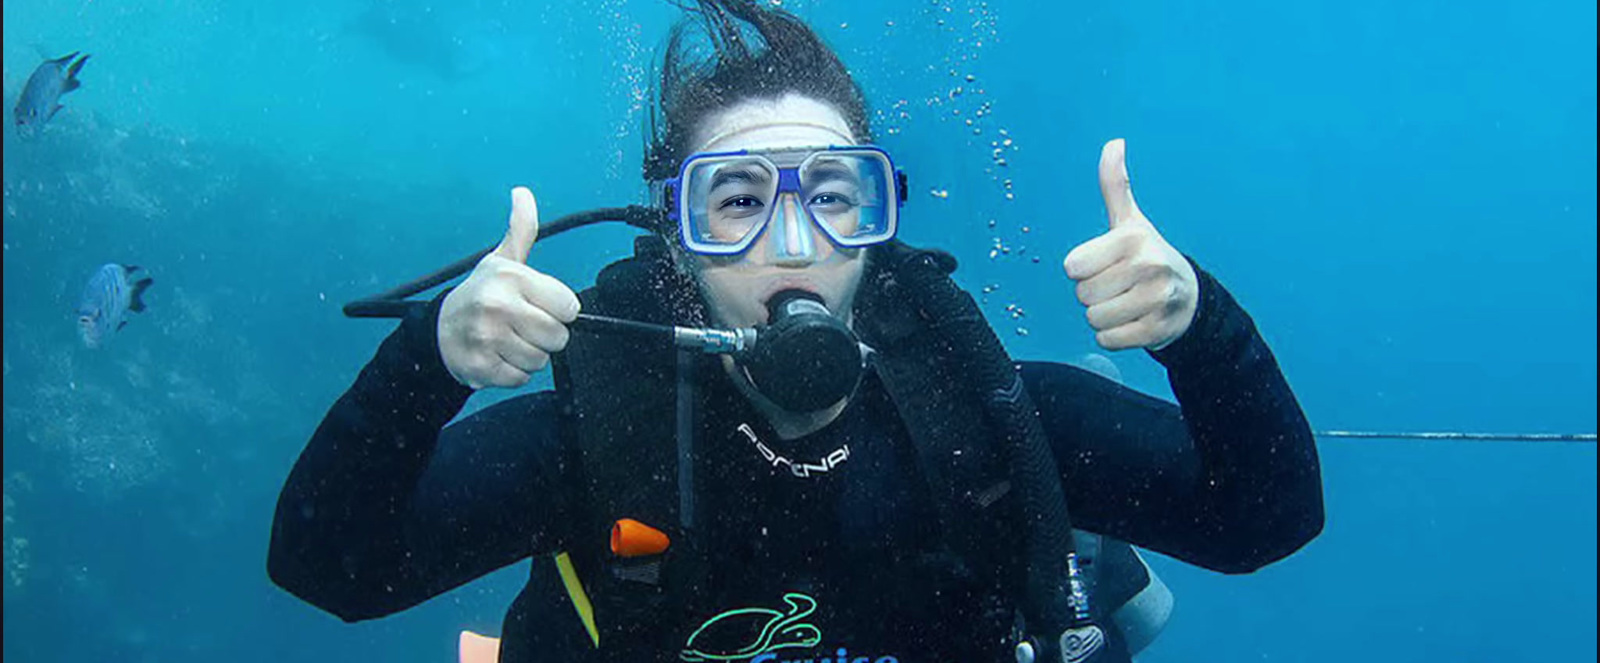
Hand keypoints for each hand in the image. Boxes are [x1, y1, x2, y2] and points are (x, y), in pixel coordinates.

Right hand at [439, 187, 580, 388]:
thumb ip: (521, 229)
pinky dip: (512, 372)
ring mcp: (488, 339)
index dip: (558, 310)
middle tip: (522, 325)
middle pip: (558, 337)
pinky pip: (521, 378)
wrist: (438, 331)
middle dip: (545, 336)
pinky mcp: (481, 368)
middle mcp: (498, 306)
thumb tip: (523, 193)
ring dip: (529, 355)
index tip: (538, 306)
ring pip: (541, 360)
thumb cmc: (479, 293)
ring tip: (507, 340)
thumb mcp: (500, 260)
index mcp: (510, 277)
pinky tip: (496, 356)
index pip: (569, 307)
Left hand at [1063, 139, 1198, 350]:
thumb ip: (1115, 185)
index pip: (1073, 267)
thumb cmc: (1147, 256)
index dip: (1082, 269)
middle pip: (1082, 295)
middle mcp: (1147, 266)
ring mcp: (1155, 300)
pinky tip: (1133, 322)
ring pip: (1094, 319)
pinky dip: (1114, 336)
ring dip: (1103, 317)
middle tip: (1118, 286)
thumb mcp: (1130, 221)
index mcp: (1132, 238)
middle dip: (1094, 294)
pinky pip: (1108, 340)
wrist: (1189, 298)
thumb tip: (1114, 143)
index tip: (1105, 264)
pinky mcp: (1157, 330)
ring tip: (1126, 303)